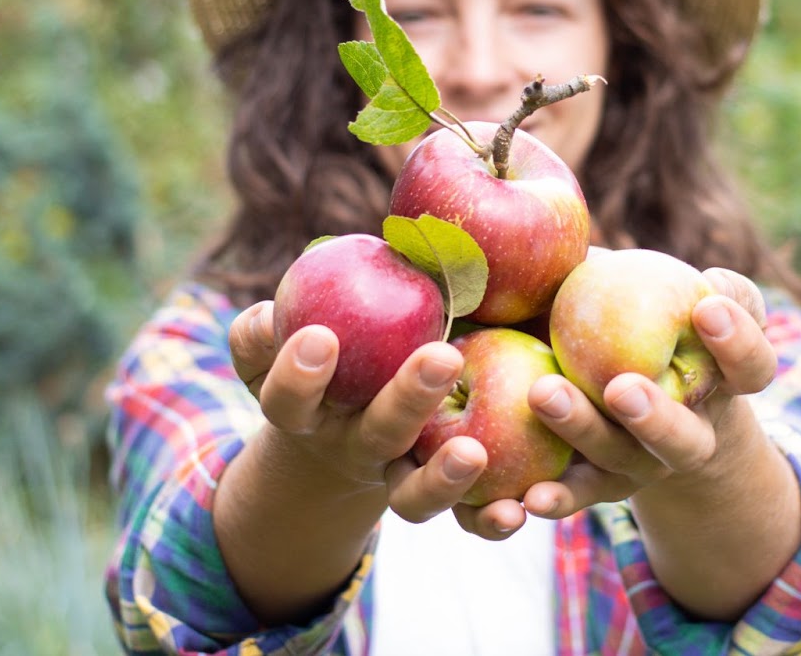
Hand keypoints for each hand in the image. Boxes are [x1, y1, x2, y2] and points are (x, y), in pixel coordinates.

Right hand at [227, 301, 489, 518]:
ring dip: (442, 478)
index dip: (297, 374)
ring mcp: (395, 476)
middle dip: (405, 400)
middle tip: (442, 357)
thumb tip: (298, 279)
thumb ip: (284, 313)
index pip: (288, 398)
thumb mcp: (291, 336)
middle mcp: (352, 446)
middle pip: (375, 434)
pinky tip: (516, 511)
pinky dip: (488, 521)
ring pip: (412, 494)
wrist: (344, 424)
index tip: (321, 336)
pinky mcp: (437, 496)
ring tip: (474, 454)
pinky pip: (464, 518)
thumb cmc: (325, 353)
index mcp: (307, 411)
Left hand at [445, 268, 775, 537]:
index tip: (707, 307)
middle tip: (621, 387)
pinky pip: (579, 496)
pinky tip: (526, 496)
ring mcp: (647, 468)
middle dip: (655, 416)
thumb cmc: (659, 323)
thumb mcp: (666, 293)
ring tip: (542, 395)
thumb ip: (651, 271)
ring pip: (622, 461)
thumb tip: (589, 237)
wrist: (646, 403)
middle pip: (683, 437)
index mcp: (727, 382)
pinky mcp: (602, 487)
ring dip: (584, 432)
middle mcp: (694, 435)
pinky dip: (555, 497)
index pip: (752, 365)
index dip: (738, 340)